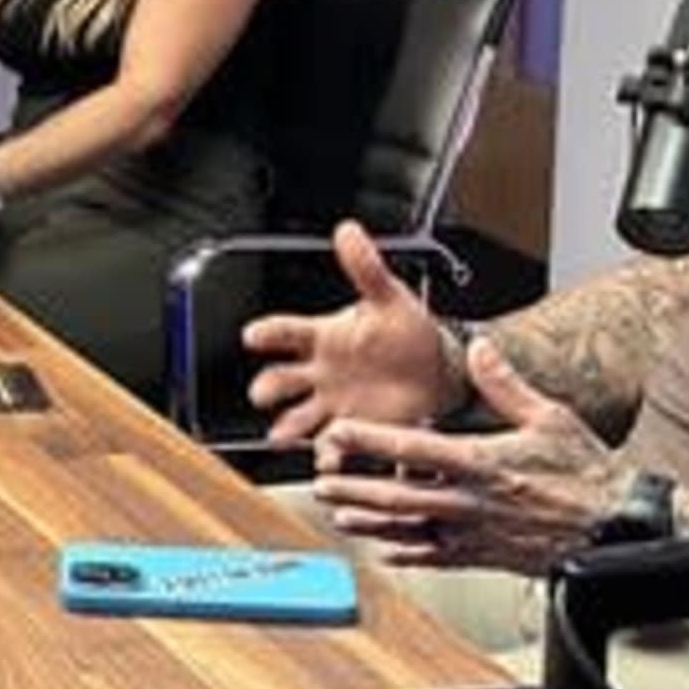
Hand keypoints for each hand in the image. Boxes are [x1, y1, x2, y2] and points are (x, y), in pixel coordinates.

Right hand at [242, 222, 462, 445]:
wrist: (436, 371)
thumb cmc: (405, 331)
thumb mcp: (389, 297)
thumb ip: (366, 268)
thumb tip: (348, 230)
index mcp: (323, 336)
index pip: (287, 332)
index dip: (268, 334)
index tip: (252, 335)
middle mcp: (318, 371)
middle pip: (281, 379)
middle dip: (268, 387)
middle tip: (262, 392)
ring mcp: (331, 403)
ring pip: (296, 417)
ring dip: (287, 427)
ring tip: (281, 435)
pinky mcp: (350, 428)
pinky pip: (332, 445)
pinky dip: (328, 454)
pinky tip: (329, 458)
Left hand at [310, 341, 624, 571]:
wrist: (617, 526)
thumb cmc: (586, 475)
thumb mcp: (550, 417)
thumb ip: (506, 384)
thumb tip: (481, 350)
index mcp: (483, 463)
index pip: (413, 448)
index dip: (370, 440)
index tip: (338, 433)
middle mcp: (472, 501)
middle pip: (399, 495)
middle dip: (355, 488)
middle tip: (321, 482)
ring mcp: (475, 533)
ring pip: (410, 529)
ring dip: (370, 522)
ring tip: (340, 515)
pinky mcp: (485, 556)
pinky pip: (437, 557)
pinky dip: (407, 553)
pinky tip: (385, 549)